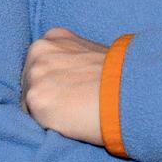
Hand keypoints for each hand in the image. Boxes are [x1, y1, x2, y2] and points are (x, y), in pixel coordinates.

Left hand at [24, 27, 109, 144]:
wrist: (132, 90)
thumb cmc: (119, 77)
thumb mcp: (92, 55)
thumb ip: (72, 61)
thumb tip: (67, 79)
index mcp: (54, 37)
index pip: (41, 66)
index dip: (55, 83)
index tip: (70, 94)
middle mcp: (40, 50)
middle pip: (29, 82)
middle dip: (47, 95)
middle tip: (73, 106)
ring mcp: (35, 73)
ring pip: (29, 102)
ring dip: (46, 111)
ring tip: (74, 113)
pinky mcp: (36, 98)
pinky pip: (34, 119)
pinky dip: (49, 125)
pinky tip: (70, 120)